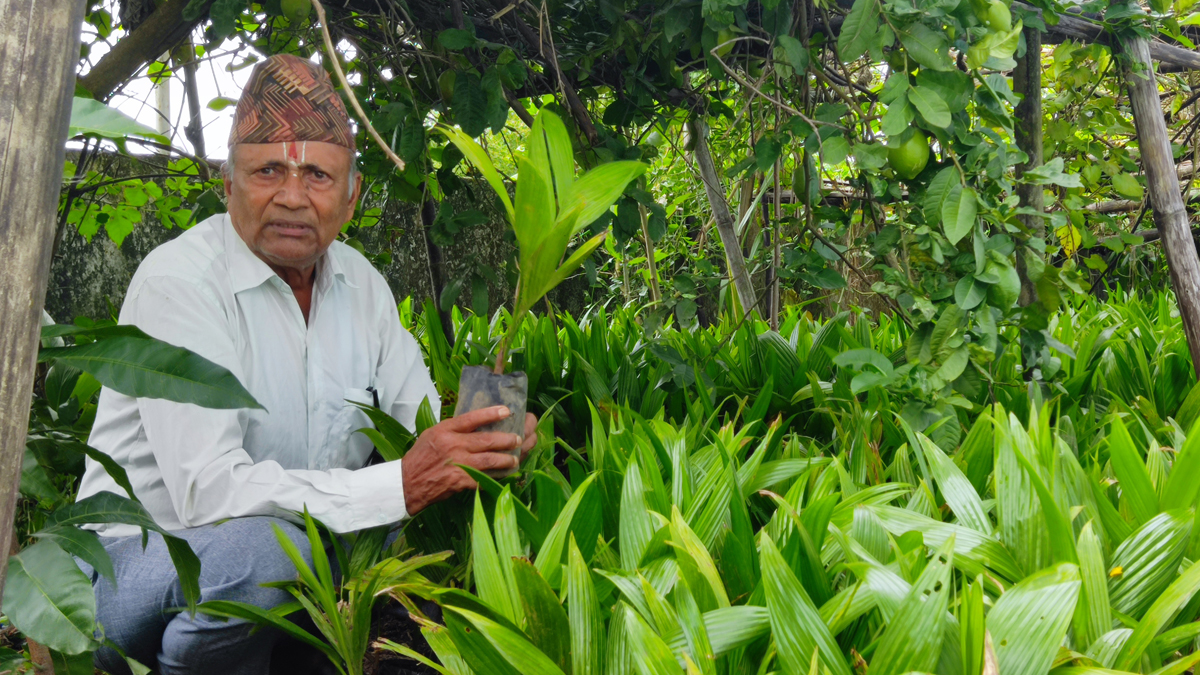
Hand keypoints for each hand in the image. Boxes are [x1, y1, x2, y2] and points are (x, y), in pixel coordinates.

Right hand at [401, 406, 537, 515]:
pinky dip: (496, 476)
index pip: (471, 418)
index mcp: (445, 431)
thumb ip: (454, 428)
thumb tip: (479, 423)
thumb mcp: (433, 434)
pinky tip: (505, 474)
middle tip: (519, 438)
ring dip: (506, 459)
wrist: (407, 482)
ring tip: (515, 457)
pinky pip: (483, 478)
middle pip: (486, 440)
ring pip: (489, 460)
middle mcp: (453, 445)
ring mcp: (457, 464)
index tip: (506, 411)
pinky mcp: (460, 482)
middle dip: (507, 439)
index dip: (491, 414)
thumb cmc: (421, 456)